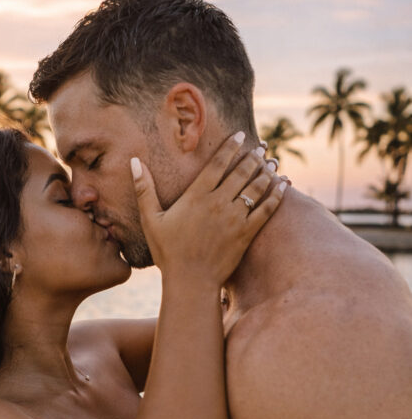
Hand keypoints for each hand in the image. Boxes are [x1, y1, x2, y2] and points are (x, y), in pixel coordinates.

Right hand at [131, 132, 285, 285]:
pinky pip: (266, 210)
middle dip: (254, 156)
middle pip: (242, 172)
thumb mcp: (151, 220)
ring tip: (272, 161)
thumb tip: (134, 162)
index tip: (241, 136)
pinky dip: (277, 195)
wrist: (190, 282)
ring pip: (256, 188)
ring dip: (267, 171)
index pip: (218, 163)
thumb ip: (144, 189)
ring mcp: (234, 218)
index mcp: (196, 196)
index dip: (231, 147)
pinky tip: (284, 185)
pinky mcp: (246, 234)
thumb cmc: (168, 252)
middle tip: (262, 147)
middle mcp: (218, 203)